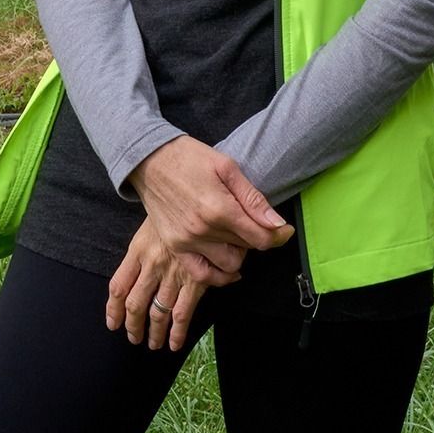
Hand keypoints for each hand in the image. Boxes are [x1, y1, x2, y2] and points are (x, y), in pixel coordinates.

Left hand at [105, 218, 231, 349]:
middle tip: (133, 338)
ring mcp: (172, 274)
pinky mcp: (195, 280)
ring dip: (154, 332)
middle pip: (135, 304)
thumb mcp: (151, 225)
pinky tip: (174, 344)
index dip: (113, 309)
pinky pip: (182, 313)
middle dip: (133, 326)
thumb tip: (133, 275)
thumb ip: (142, 251)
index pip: (118, 286)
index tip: (112, 323)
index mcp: (138, 251)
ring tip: (153, 344)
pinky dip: (177, 332)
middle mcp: (152, 265)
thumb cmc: (175, 210)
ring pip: (157, 313)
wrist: (201, 201)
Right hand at [128, 137, 291, 266]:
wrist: (149, 159)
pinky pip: (202, 275)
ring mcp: (187, 241)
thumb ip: (253, 198)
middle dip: (256, 237)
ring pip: (229, 264)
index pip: (260, 238)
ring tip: (235, 235)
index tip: (284, 230)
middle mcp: (203, 230)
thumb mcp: (226, 167)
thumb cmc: (189, 157)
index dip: (278, 235)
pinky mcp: (175, 246)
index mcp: (220, 208)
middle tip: (252, 221)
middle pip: (246, 249)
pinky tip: (225, 264)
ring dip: (238, 253)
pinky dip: (217, 275)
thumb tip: (277, 224)